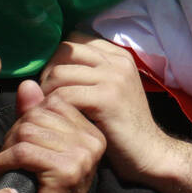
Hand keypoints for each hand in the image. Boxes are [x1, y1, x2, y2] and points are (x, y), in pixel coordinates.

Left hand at [0, 79, 105, 192]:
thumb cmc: (47, 189)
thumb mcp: (45, 145)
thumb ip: (37, 115)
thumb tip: (28, 84)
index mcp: (91, 130)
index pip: (53, 102)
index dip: (30, 117)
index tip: (23, 139)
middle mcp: (92, 140)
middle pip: (38, 115)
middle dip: (17, 133)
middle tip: (13, 154)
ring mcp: (83, 155)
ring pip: (29, 131)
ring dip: (10, 148)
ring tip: (11, 163)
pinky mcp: (67, 170)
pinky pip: (24, 150)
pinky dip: (7, 161)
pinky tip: (9, 171)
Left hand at [40, 36, 172, 181]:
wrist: (148, 152)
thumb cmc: (122, 125)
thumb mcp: (110, 91)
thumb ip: (90, 74)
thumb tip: (52, 65)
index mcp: (119, 56)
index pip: (75, 41)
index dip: (57, 59)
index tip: (52, 81)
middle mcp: (118, 61)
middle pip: (64, 51)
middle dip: (47, 72)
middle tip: (43, 96)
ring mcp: (114, 78)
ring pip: (60, 72)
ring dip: (45, 92)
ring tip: (45, 109)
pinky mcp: (107, 98)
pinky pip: (64, 95)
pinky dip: (52, 107)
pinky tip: (53, 120)